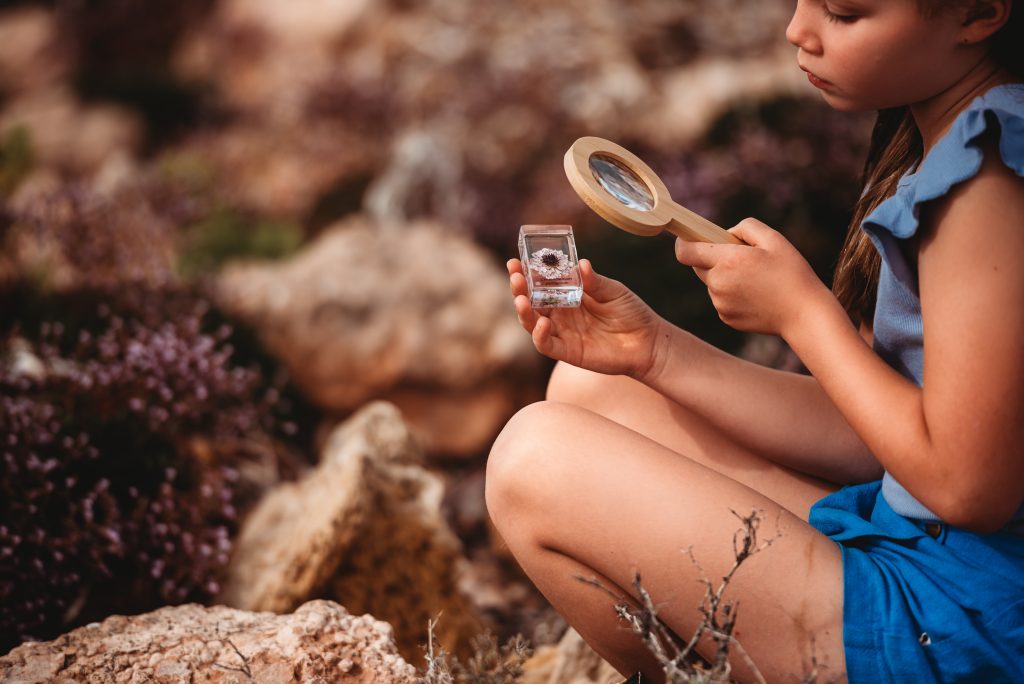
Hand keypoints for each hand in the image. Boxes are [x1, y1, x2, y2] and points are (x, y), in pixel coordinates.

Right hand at [509, 258, 664, 378]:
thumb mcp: (613, 291)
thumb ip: (594, 281)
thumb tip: (580, 264)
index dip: (526, 273)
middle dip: (519, 289)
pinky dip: (539, 335)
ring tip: (521, 299)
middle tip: (515, 276)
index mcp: (568, 294)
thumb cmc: (631, 312)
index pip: (541, 282)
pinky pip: (545, 345)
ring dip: (524, 311)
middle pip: (531, 301)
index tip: (515, 261)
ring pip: (532, 323)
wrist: (648, 342)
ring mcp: (562, 332)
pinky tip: (543, 323)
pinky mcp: (567, 351)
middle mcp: (560, 313)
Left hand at [674, 218, 832, 337]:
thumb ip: (745, 227)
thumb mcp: (773, 239)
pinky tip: (756, 295)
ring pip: (712, 283)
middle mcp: (718, 283)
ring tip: (755, 280)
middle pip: (699, 266)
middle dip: (712, 259)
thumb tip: (725, 233)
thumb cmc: (791, 273)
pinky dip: (732, 295)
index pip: (686, 252)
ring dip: (725, 277)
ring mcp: (720, 303)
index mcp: (728, 261)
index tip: (688, 239)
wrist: (804, 314)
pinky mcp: (726, 317)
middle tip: (740, 259)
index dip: (683, 243)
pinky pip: (721, 299)